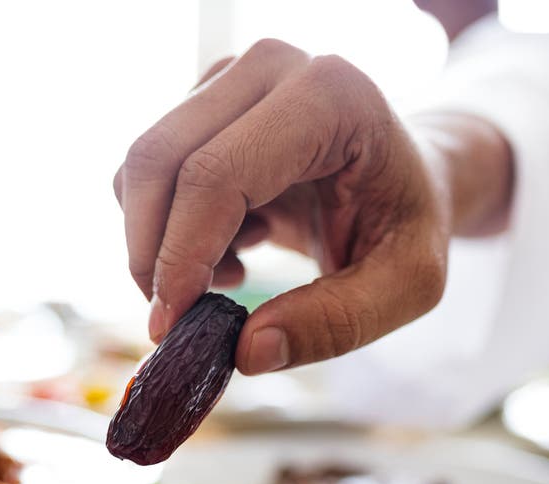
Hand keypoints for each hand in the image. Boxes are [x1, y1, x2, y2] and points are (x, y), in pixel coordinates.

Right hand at [114, 40, 462, 373]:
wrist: (406, 178)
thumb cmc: (408, 224)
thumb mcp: (407, 287)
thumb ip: (336, 323)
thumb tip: (246, 352)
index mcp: (330, 96)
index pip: (217, 175)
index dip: (181, 257)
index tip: (171, 327)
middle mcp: (271, 67)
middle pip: (158, 161)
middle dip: (151, 254)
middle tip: (179, 318)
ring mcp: (230, 76)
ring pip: (141, 169)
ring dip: (159, 243)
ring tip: (230, 274)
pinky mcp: (202, 99)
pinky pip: (145, 174)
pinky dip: (166, 228)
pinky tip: (228, 246)